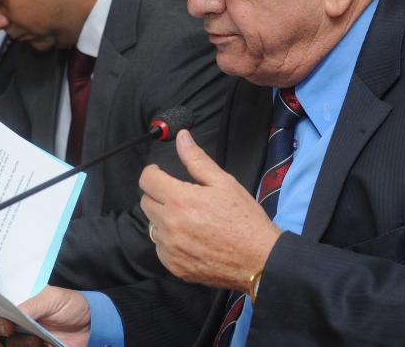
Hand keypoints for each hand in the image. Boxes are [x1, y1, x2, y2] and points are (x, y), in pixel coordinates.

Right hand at [0, 287, 91, 346]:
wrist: (90, 328)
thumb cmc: (72, 306)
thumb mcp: (53, 299)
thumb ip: (33, 304)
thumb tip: (13, 311)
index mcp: (22, 296)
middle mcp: (18, 313)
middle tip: (8, 326)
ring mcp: (23, 331)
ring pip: (5, 338)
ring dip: (16, 340)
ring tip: (36, 339)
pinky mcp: (30, 346)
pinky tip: (41, 344)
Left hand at [140, 130, 280, 291]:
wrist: (259, 259)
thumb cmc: (244, 219)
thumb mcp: (224, 183)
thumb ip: (197, 159)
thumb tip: (182, 138)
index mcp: (181, 200)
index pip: (147, 180)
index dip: (152, 172)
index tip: (160, 173)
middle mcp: (170, 225)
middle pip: (146, 202)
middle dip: (158, 194)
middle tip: (179, 196)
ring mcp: (170, 249)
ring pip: (152, 226)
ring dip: (164, 219)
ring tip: (189, 219)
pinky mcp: (174, 266)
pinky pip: (160, 248)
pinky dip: (170, 241)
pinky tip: (191, 238)